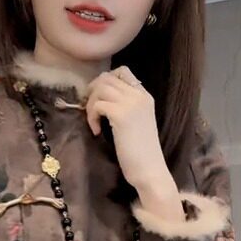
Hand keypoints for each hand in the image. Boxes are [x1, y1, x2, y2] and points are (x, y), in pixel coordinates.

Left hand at [85, 66, 175, 195]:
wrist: (149, 170)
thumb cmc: (141, 153)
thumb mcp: (136, 123)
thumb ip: (125, 107)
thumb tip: (102, 99)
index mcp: (144, 95)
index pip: (122, 71)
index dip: (104, 82)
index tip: (98, 99)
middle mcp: (139, 95)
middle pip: (107, 78)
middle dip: (93, 92)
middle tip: (91, 112)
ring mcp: (131, 104)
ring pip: (100, 88)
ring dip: (91, 105)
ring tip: (95, 124)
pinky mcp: (121, 115)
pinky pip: (97, 105)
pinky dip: (92, 117)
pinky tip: (97, 132)